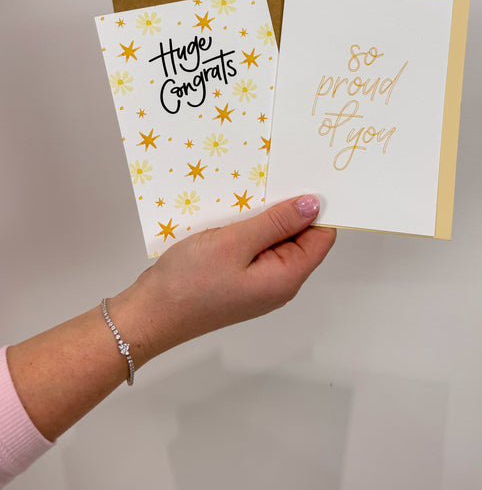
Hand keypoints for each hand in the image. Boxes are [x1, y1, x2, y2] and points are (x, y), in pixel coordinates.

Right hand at [110, 195, 336, 365]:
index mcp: (287, 276)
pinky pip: (253, 247)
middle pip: (298, 236)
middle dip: (286, 209)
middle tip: (270, 178)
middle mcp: (278, 281)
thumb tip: (313, 205)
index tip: (303, 178)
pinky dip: (246, 228)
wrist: (150, 314)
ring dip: (262, 216)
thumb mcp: (235, 243)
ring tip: (246, 192)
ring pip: (273, 239)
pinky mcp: (239, 278)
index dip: (317, 208)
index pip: (321, 237)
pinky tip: (231, 212)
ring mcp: (258, 281)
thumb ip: (276, 223)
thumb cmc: (189, 282)